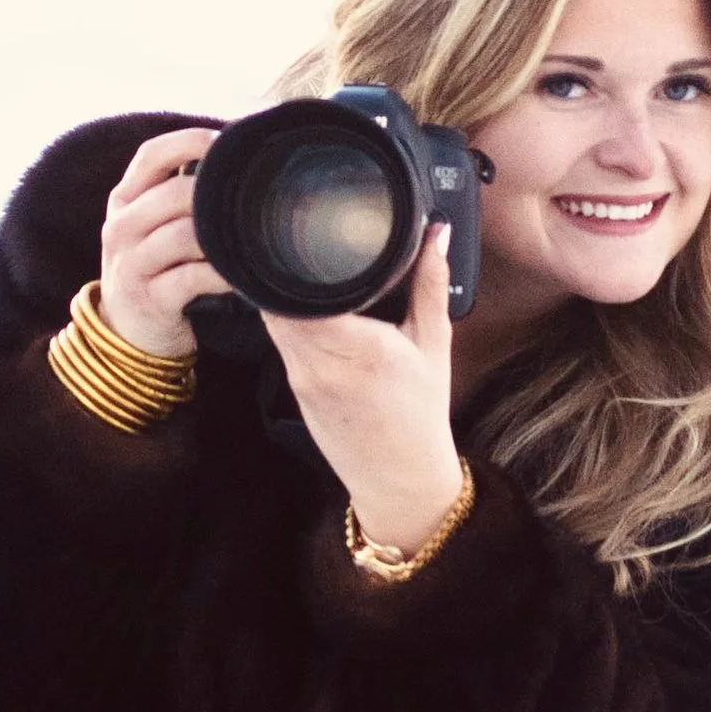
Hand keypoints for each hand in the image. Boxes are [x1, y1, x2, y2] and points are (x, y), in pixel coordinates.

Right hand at [97, 129, 232, 357]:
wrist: (127, 331)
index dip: (190, 141)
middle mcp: (121, 228)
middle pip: (173, 194)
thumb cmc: (155, 267)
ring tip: (252, 235)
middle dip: (216, 192)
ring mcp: (131, 265)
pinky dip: (222, 273)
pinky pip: (192, 278)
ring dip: (222, 235)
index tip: (228, 141)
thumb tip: (234, 155)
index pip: (151, 155)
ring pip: (182, 235)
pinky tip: (241, 273)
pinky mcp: (150, 299)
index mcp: (123, 200)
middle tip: (254, 195)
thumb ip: (179, 192)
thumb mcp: (151, 225)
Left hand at [263, 226, 463, 552]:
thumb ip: (431, 284)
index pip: (305, 291)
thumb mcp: (435, 344)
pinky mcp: (294, 390)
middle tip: (301, 238)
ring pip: (273, 319)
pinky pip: (280, 340)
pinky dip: (286, 318)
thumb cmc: (421, 414)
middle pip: (280, 299)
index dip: (298, 259)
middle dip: (287, 268)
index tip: (307, 232)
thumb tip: (437, 234)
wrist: (400, 479)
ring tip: (301, 266)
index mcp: (362, 348)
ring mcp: (302, 379)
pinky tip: (303, 306)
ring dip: (283, 293)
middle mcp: (323, 363)